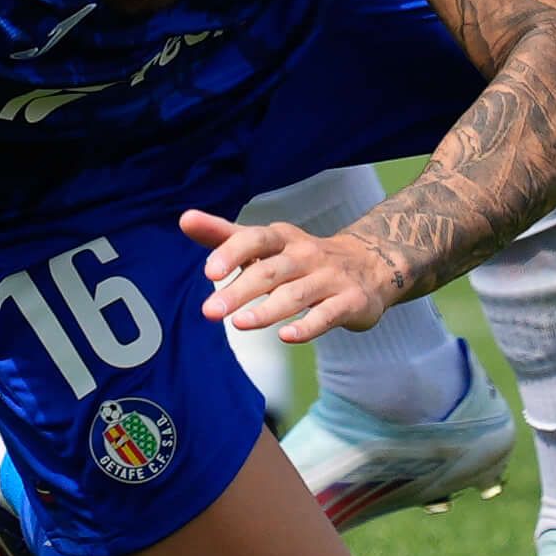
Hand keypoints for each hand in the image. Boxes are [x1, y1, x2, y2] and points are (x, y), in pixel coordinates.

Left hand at [181, 206, 404, 344]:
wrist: (372, 266)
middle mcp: (306, 255)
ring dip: (267, 310)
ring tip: (239, 324)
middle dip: (240, 291)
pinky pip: (328, 315)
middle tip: (209, 311)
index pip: (255, 239)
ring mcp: (330, 279)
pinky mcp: (350, 302)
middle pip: (271, 271)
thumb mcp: (267, 243)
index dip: (232, 252)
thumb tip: (184, 219)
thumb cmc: (303, 257)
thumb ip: (225, 236)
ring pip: (296, 295)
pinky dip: (308, 326)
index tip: (208, 272)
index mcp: (283, 238)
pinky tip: (286, 337)